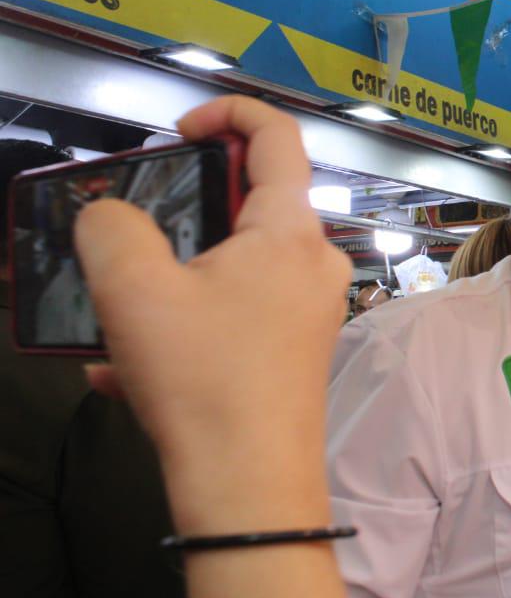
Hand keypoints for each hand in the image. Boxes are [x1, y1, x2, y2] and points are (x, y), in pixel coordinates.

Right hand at [73, 96, 352, 534]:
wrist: (248, 486)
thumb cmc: (207, 384)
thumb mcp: (134, 291)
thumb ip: (112, 228)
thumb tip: (109, 213)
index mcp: (291, 231)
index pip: (279, 135)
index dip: (230, 111)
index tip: (185, 126)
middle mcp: (314, 263)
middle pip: (255, 202)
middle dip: (190, 207)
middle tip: (142, 226)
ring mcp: (311, 309)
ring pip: (237, 266)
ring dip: (177, 277)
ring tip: (123, 310)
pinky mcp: (296, 350)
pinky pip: (238, 315)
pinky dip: (188, 325)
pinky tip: (131, 365)